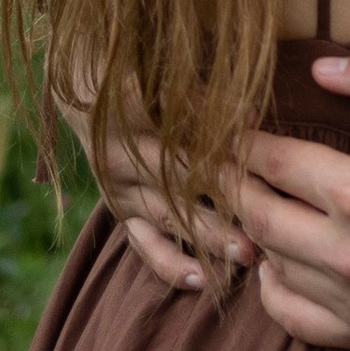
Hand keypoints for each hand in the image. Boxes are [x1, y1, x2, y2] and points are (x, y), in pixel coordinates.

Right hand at [73, 88, 254, 296]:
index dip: (222, 145)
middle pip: (179, 180)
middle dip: (226, 200)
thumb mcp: (163, 71)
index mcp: (128, 109)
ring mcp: (117, 187)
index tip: (265, 160)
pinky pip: (142, 245)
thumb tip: (252, 115)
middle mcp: (120, 153)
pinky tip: (200, 280)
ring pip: (168, 216)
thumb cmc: (140, 70)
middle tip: (268, 218)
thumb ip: (203, 94)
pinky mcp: (118, 211)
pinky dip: (170, 264)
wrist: (81, 87)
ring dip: (209, 237)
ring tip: (248, 255)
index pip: (180, 134)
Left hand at [235, 49, 349, 345]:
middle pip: (259, 217)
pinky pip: (297, 323)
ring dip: (254, 237)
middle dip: (234, 188)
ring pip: (272, 269)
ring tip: (253, 211)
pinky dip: (275, 295)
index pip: (274, 164)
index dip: (244, 145)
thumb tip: (319, 69)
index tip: (232, 134)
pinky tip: (279, 267)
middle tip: (224, 170)